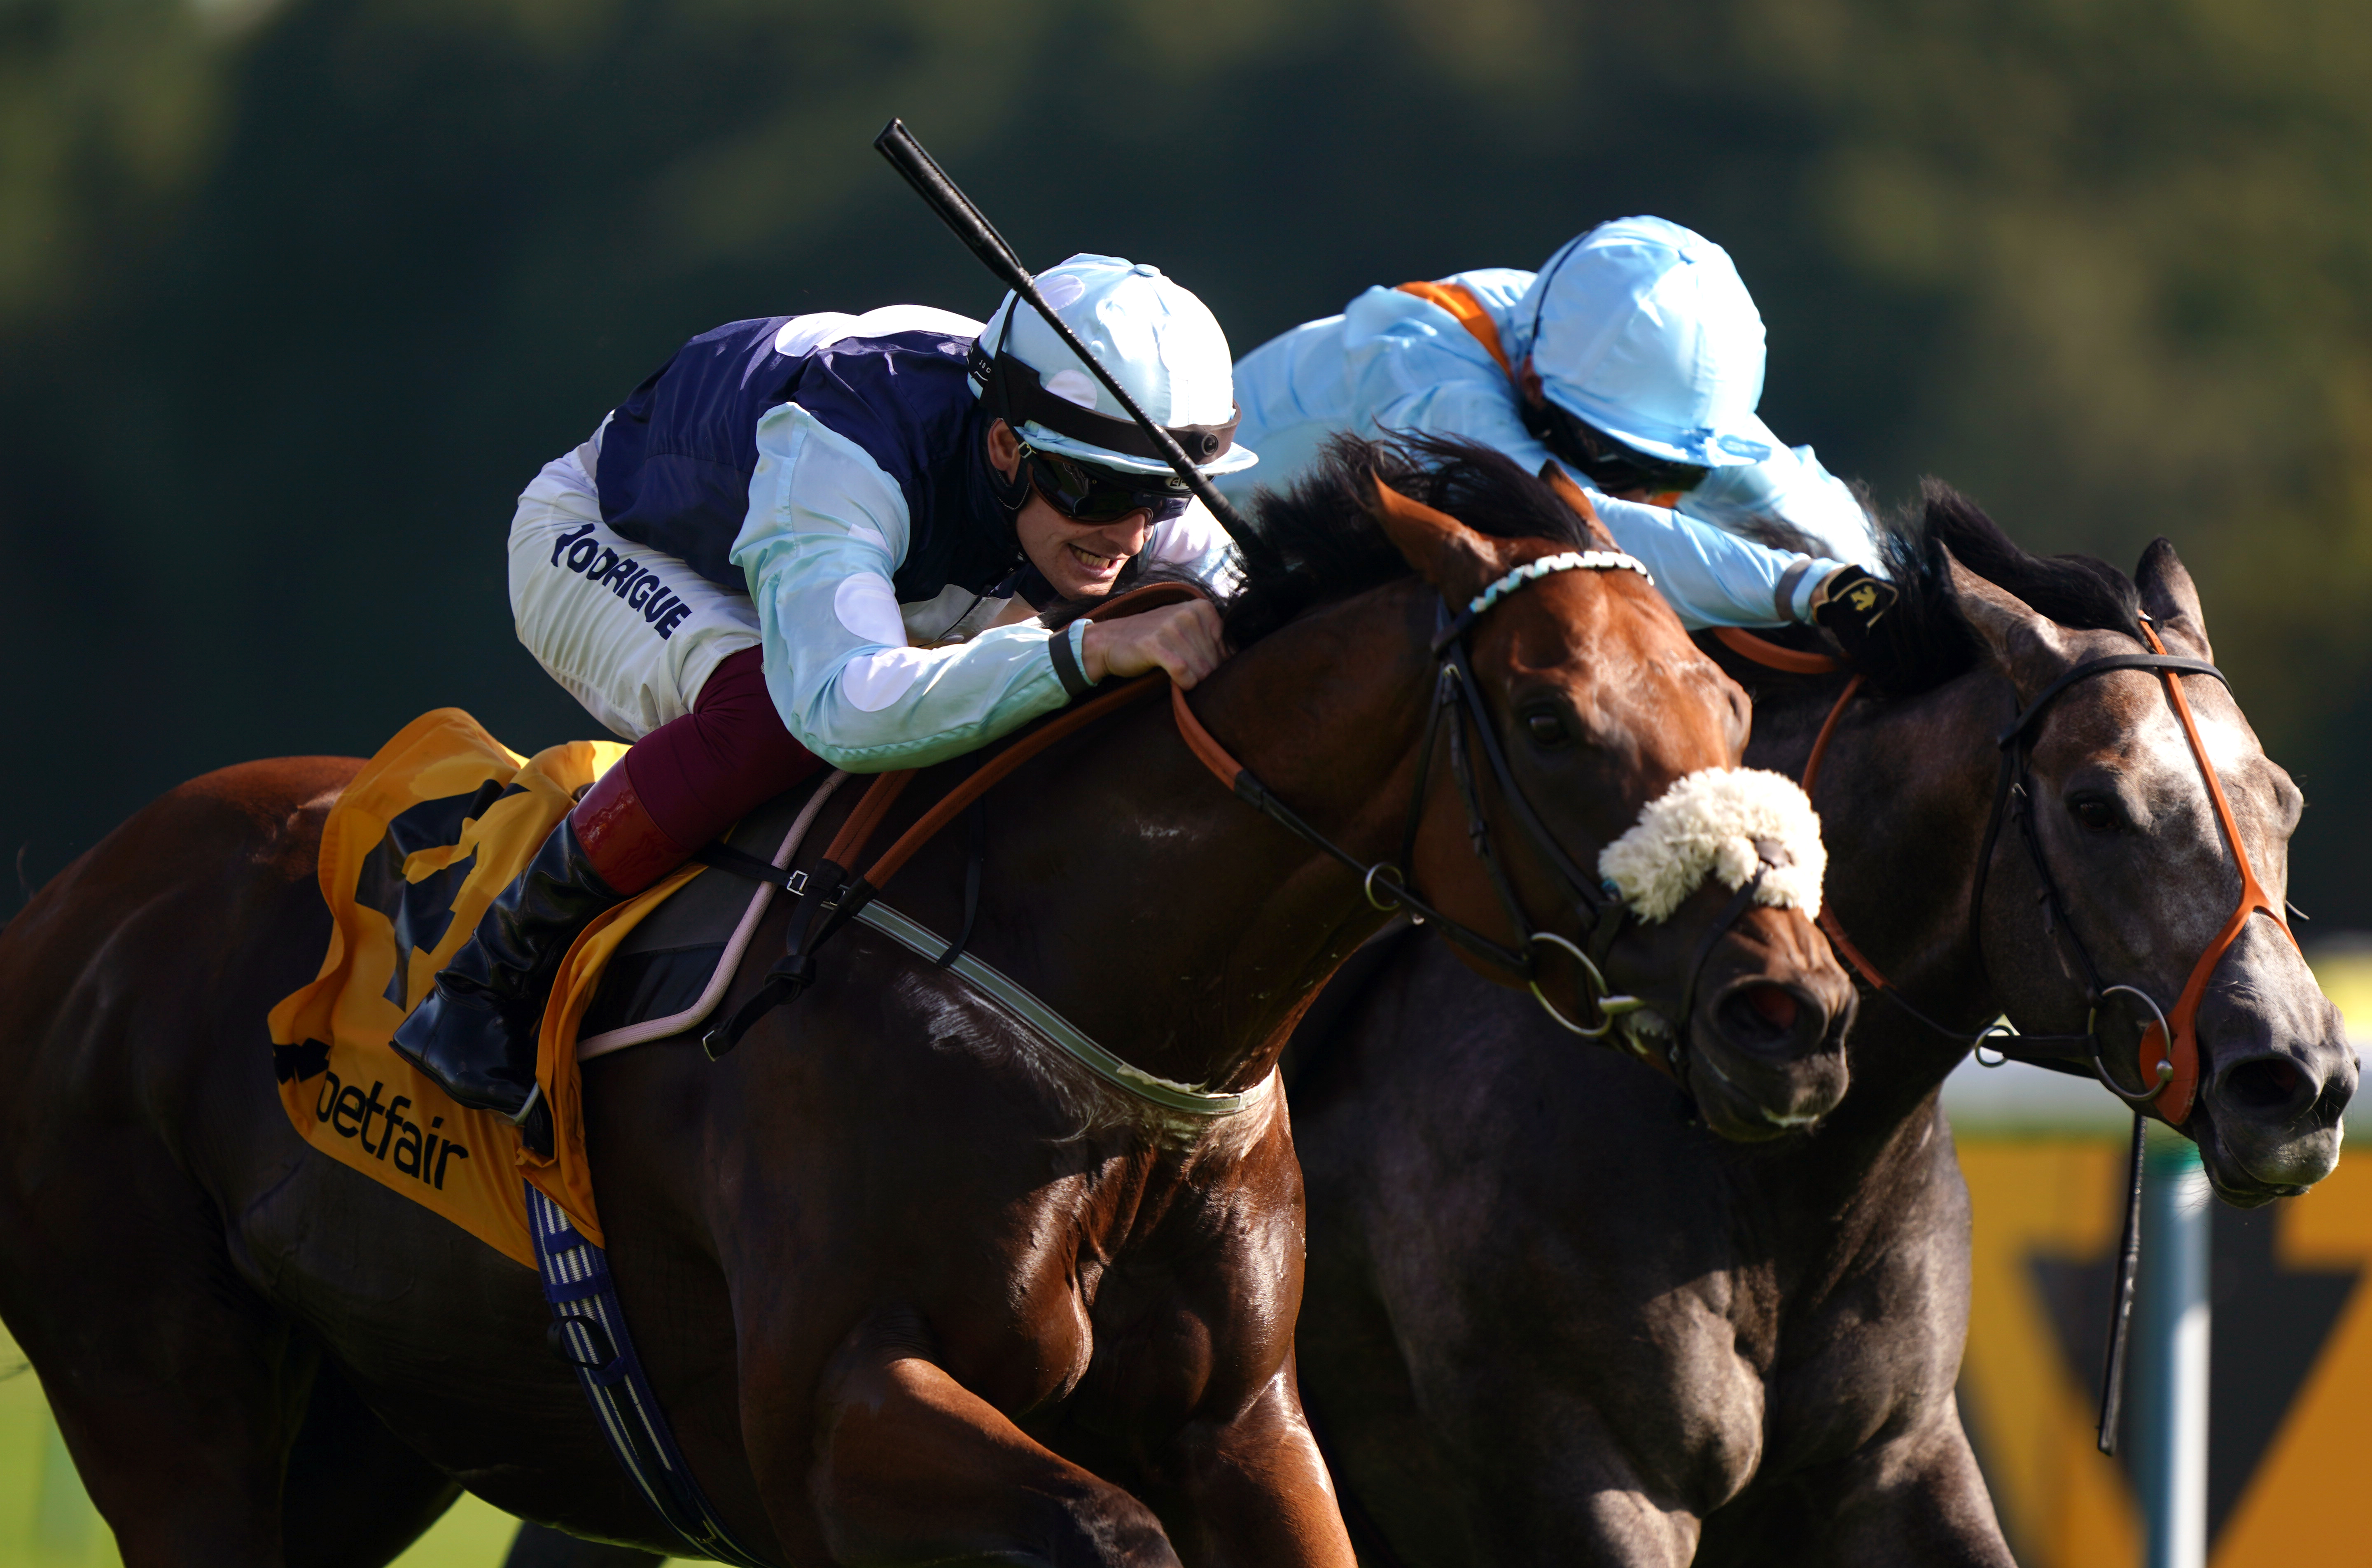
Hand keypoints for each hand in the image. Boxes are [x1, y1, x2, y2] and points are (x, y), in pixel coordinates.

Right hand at [1081, 601, 1226, 688]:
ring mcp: (1172, 628)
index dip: (1218, 664)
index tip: (1201, 665)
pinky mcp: (1155, 645)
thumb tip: (1237, 661)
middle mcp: (1188, 614)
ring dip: (1194, 682)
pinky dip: (1184, 684)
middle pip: (1215, 661)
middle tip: (1189, 675)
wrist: (1111, 640)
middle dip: (1206, 675)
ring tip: (1180, 678)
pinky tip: (1176, 682)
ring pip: (1202, 670)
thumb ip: (1210, 639)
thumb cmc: (1153, 639)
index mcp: (1201, 608)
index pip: (1227, 647)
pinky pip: (1183, 673)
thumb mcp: (1184, 629)